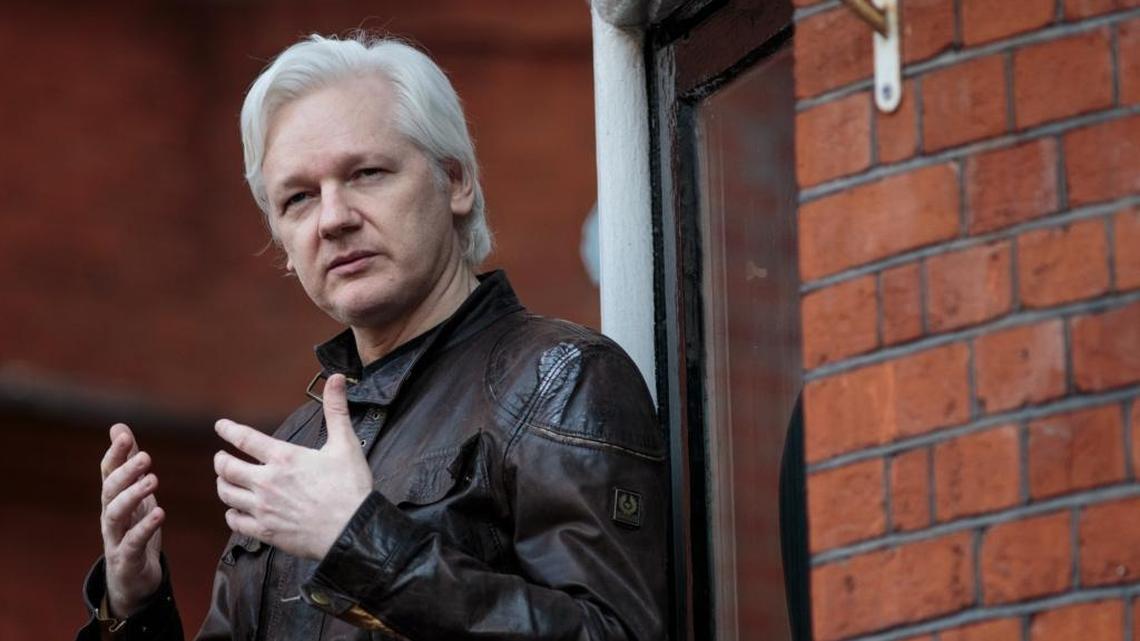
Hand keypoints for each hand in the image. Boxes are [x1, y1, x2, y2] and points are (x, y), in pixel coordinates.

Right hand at [99, 424, 164, 616]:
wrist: (132, 579)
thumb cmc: (133, 529)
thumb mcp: (134, 493)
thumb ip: (127, 462)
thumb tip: (118, 427)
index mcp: (113, 498)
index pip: (108, 471)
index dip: (114, 453)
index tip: (124, 435)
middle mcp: (110, 515)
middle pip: (109, 490)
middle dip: (125, 472)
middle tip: (146, 456)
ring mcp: (115, 537)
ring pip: (116, 514)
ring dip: (133, 495)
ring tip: (153, 480)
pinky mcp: (126, 558)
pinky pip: (133, 541)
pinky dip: (145, 527)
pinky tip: (160, 513)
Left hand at [213, 374, 373, 559]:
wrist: (352, 530)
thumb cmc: (351, 488)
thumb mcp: (346, 444)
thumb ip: (336, 410)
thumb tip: (337, 378)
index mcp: (284, 458)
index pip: (245, 438)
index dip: (228, 430)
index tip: (220, 426)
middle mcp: (267, 482)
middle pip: (227, 468)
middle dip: (220, 460)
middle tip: (220, 458)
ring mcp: (263, 508)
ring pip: (227, 494)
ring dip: (223, 485)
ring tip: (225, 481)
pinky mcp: (265, 531)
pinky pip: (235, 522)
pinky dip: (231, 514)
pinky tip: (235, 511)